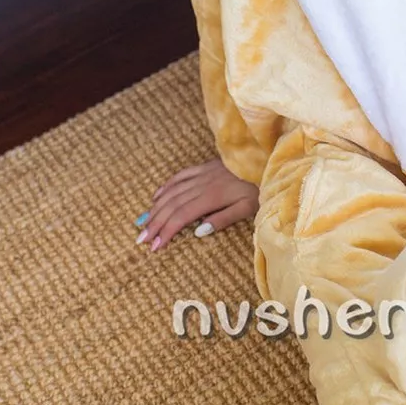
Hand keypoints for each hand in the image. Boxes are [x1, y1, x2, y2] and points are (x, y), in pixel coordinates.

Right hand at [135, 157, 259, 251]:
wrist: (264, 158)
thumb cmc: (258, 187)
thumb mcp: (247, 208)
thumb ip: (222, 219)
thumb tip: (197, 231)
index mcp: (212, 197)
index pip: (181, 217)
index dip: (166, 231)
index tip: (154, 246)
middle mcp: (201, 185)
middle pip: (171, 206)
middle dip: (154, 223)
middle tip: (141, 239)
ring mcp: (201, 174)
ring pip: (171, 192)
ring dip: (155, 208)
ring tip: (143, 223)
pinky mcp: (203, 167)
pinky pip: (178, 177)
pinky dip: (164, 187)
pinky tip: (155, 197)